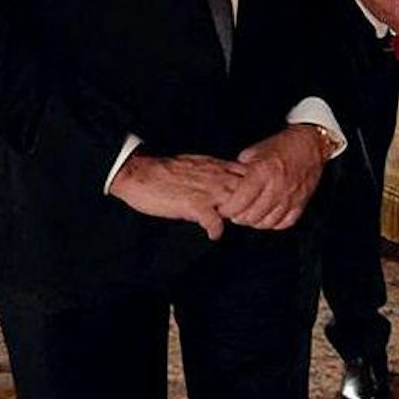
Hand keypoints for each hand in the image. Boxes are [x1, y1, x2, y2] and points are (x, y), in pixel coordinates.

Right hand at [109, 154, 247, 239]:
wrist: (141, 172)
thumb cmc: (166, 170)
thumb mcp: (199, 164)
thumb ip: (216, 172)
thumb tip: (226, 178)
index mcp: (219, 167)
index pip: (252, 176)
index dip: (256, 189)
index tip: (254, 201)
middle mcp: (219, 177)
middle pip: (252, 192)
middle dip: (252, 205)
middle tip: (247, 217)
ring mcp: (209, 191)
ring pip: (238, 205)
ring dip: (237, 217)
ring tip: (232, 225)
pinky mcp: (195, 205)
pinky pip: (215, 222)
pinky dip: (216, 230)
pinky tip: (213, 234)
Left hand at [218, 125, 329, 230]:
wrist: (310, 144)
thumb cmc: (281, 146)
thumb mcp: (254, 152)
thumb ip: (239, 171)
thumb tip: (225, 188)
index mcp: (262, 172)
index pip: (238, 203)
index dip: (227, 209)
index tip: (224, 207)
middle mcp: (277, 186)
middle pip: (251, 216)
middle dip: (239, 216)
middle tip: (235, 211)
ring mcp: (291, 197)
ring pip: (266, 222)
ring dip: (255, 220)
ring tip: (250, 213)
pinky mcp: (302, 202)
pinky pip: (284, 222)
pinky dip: (274, 222)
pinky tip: (267, 214)